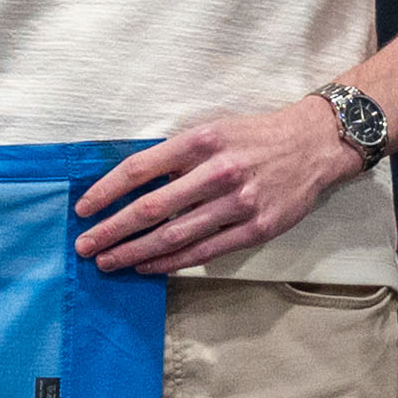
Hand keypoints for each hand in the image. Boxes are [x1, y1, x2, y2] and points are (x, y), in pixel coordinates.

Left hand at [75, 94, 364, 275]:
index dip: (106, 191)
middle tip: (85, 246)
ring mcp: (239, 203)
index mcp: (201, 141)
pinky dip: (171, 262)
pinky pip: (204, 252)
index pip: (139, 169)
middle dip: (111, 230)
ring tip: (108, 261)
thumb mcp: (211, 130)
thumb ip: (175, 155)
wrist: (314, 145)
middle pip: (150, 208)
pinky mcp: (256, 228)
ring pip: (174, 236)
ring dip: (134, 252)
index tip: (83, 209)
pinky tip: (147, 267)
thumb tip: (129, 183)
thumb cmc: (253, 137)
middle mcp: (218, 171)